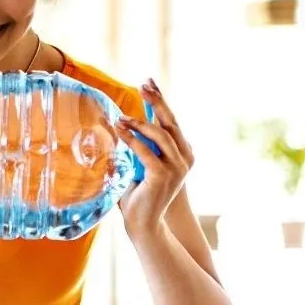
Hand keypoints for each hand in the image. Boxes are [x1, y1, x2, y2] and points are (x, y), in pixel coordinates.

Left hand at [116, 79, 192, 238]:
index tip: (149, 82)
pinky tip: (120, 129)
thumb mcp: (141, 163)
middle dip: (157, 101)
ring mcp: (177, 167)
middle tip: (144, 85)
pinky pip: (145, 151)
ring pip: (160, 135)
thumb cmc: (140, 193)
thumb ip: (141, 146)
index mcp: (183, 153)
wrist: (144, 222)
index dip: (160, 101)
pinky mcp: (163, 175)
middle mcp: (184, 158)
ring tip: (121, 117)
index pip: (172, 122)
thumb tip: (126, 122)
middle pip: (171, 123)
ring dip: (139, 123)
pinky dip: (131, 139)